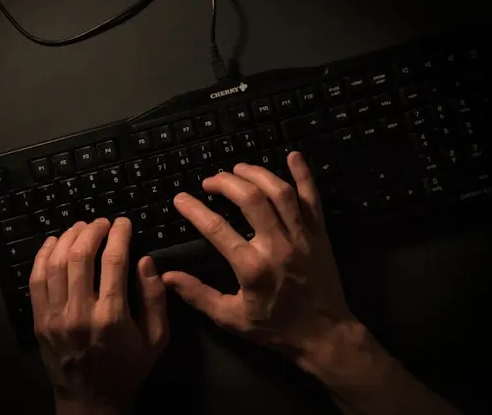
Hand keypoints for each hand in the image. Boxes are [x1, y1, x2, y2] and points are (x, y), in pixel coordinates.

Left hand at [29, 218, 167, 414]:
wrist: (91, 401)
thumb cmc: (128, 368)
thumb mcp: (156, 338)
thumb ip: (154, 298)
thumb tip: (145, 260)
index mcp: (112, 315)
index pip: (113, 260)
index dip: (119, 234)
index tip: (123, 222)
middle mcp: (80, 312)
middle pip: (81, 255)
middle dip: (93, 230)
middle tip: (102, 222)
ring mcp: (55, 316)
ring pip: (56, 263)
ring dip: (68, 237)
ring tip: (81, 227)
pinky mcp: (39, 320)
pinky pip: (36, 280)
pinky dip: (42, 255)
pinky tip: (53, 242)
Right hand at [162, 152, 353, 373]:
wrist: (324, 334)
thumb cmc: (276, 328)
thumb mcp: (231, 318)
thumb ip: (198, 295)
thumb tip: (167, 277)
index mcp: (252, 267)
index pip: (217, 229)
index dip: (194, 210)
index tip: (180, 198)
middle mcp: (277, 245)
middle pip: (250, 199)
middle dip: (226, 183)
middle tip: (211, 180)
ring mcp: (302, 235)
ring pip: (280, 192)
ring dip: (257, 174)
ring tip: (238, 169)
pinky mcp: (320, 233)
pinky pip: (312, 197)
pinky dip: (304, 174)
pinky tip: (292, 155)